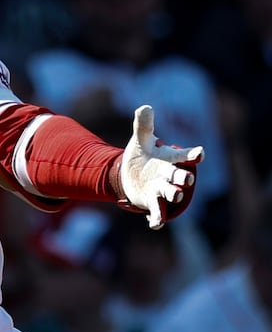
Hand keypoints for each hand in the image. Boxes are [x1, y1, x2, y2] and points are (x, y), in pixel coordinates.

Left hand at [118, 106, 203, 229]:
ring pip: (170, 193)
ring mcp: (161, 189)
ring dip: (173, 193)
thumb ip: (143, 125)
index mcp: (169, 158)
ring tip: (175, 194)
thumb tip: (145, 107)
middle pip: (179, 176)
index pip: (184, 156)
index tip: (201, 153)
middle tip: (186, 179)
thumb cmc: (142, 156)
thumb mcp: (140, 140)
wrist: (130, 175)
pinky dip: (157, 219)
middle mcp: (169, 175)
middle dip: (182, 177)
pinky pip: (157, 212)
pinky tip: (155, 224)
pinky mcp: (152, 202)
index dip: (193, 155)